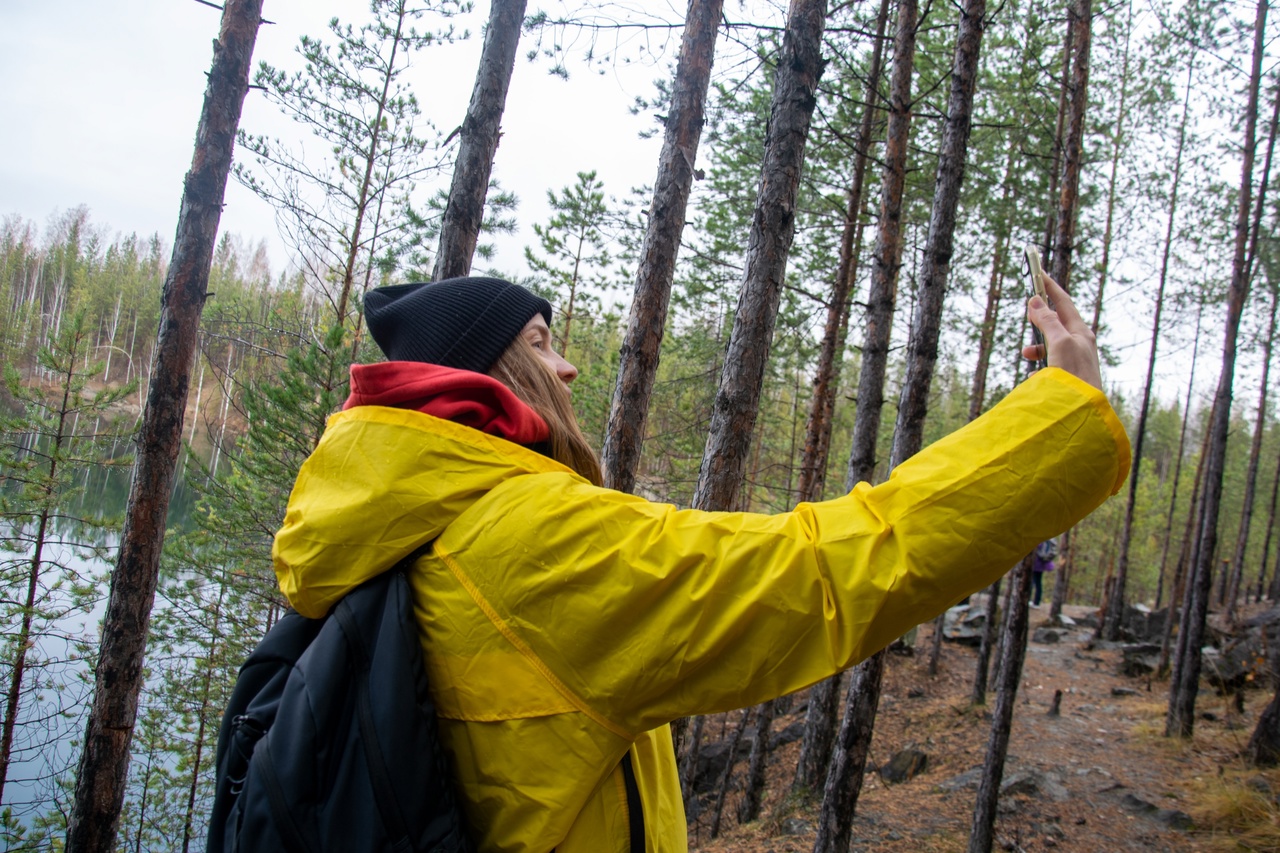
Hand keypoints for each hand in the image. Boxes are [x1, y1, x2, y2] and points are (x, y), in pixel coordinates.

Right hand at [1022, 274, 1102, 389]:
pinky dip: (1040, 368)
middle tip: (1027, 316)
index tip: (1038, 274)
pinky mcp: (1067, 378)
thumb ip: (1047, 322)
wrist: (1082, 412)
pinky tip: (1036, 378)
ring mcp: (1074, 362)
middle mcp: (1079, 345)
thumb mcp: (1059, 343)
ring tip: (1026, 355)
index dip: (1050, 287)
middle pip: (1056, 324)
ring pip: (1050, 347)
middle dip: (1039, 321)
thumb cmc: (1075, 375)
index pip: (1063, 303)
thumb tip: (1035, 301)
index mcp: (1081, 333)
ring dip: (1036, 347)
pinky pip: (1049, 367)